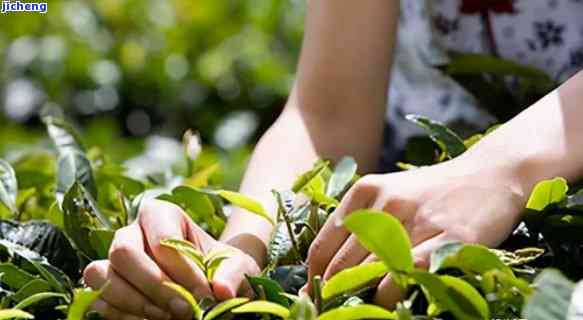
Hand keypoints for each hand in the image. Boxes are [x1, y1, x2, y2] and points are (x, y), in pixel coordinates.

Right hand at [83, 199, 259, 319]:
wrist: (209, 283)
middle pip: (124, 252)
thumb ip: (234, 273)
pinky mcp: (105, 285)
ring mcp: (113, 259)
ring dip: (133, 302)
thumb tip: (221, 291)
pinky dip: (121, 314)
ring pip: (101, 274)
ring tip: (166, 317)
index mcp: (161, 214)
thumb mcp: (238, 266)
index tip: (204, 294)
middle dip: (154, 286)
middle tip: (184, 310)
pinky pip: (98, 299)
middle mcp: (131, 231)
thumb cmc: (221, 267)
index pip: (163, 239)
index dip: (183, 271)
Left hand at [306, 157, 526, 306]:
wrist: (491, 175)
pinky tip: (392, 301)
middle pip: (341, 266)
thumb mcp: (388, 195)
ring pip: (369, 275)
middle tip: (333, 310)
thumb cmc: (432, 193)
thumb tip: (328, 270)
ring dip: (360, 299)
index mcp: (364, 192)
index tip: (314, 299)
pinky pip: (405, 278)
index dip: (314, 280)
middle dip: (333, 295)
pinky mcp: (449, 239)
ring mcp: (417, 221)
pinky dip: (392, 297)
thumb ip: (359, 224)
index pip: (321, 247)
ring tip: (360, 308)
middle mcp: (385, 204)